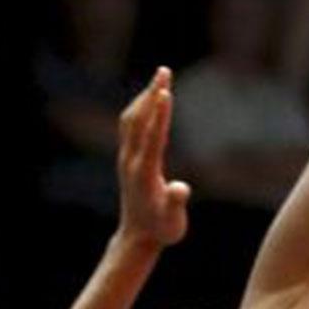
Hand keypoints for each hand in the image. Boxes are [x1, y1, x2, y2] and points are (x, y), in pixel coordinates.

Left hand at [115, 68, 189, 249]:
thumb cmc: (161, 230)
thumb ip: (176, 204)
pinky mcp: (127, 159)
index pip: (153, 137)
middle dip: (152, 95)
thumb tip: (181, 188)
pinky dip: (139, 108)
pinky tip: (148, 101)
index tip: (165, 91)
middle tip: (164, 71)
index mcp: (145, 174)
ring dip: (144, 98)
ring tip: (159, 79)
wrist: (136, 237)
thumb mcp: (173, 223)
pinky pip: (130, 126)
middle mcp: (132, 161)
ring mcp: (127, 159)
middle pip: (139, 120)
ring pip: (132, 120)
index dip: (160, 114)